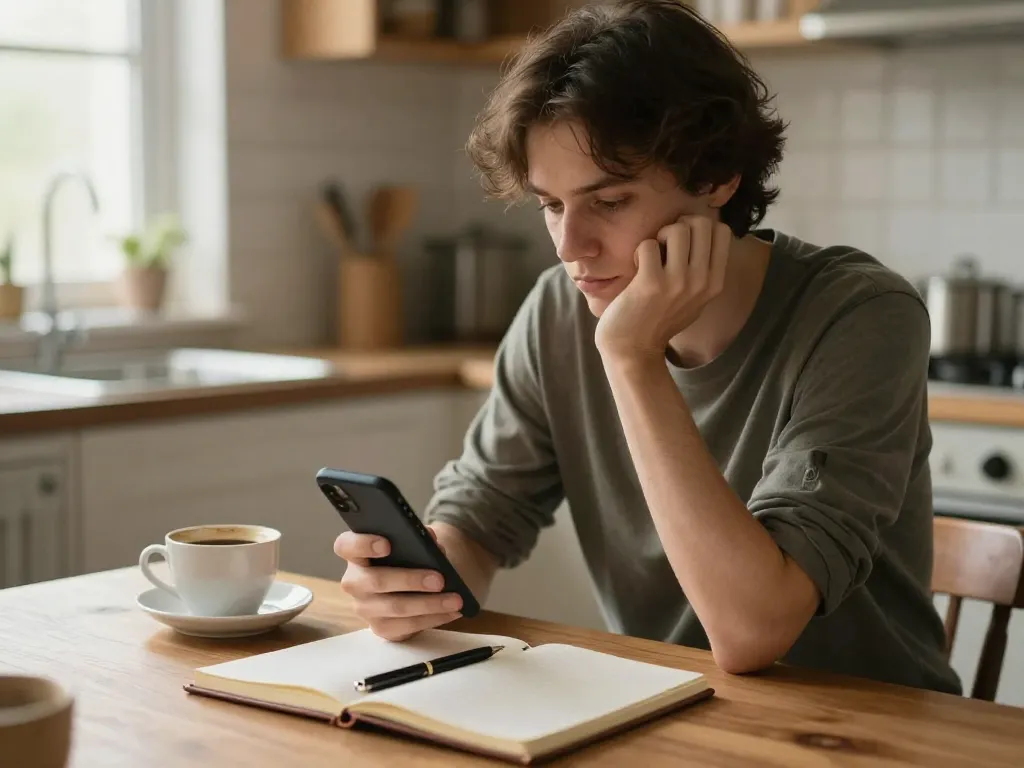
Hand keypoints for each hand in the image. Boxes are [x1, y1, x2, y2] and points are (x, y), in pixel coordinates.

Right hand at [334, 526, 463, 640]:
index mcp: (356, 555)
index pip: (346, 546)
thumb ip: (419, 538)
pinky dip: (434, 618)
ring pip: (396, 607)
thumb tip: (432, 540)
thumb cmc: (405, 560)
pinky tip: (452, 612)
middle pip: (376, 581)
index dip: (362, 544)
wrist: (407, 588)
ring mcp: (365, 608)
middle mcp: (355, 582)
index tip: (386, 544)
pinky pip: (407, 626)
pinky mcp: (380, 628)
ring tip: (455, 600)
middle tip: (439, 580)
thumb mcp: (411, 545)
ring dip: (430, 604)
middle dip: (410, 580)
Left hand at [594, 215, 730, 361]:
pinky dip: (639, 251)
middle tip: (665, 245)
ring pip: (677, 230)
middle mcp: (701, 281)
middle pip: (702, 224)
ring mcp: (677, 282)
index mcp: (715, 283)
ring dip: (659, 236)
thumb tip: (702, 234)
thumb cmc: (660, 321)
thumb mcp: (695, 300)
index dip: (700, 227)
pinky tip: (637, 268)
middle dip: (680, 226)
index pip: (722, 231)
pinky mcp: (651, 283)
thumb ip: (703, 271)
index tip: (684, 242)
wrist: (634, 350)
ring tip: (652, 255)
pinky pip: (648, 245)